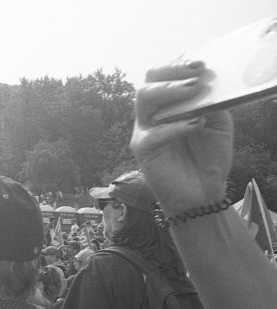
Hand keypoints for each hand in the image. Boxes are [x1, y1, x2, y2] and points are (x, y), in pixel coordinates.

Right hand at [130, 61, 233, 214]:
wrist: (202, 191)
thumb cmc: (208, 157)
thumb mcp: (218, 123)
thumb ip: (212, 103)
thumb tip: (206, 84)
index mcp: (170, 104)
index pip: (165, 75)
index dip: (179, 65)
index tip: (201, 63)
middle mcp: (154, 113)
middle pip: (148, 81)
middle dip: (172, 72)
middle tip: (196, 73)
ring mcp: (145, 129)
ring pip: (144, 98)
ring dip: (170, 90)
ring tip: (194, 90)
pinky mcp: (143, 148)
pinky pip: (155, 132)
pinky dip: (177, 126)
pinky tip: (196, 124)